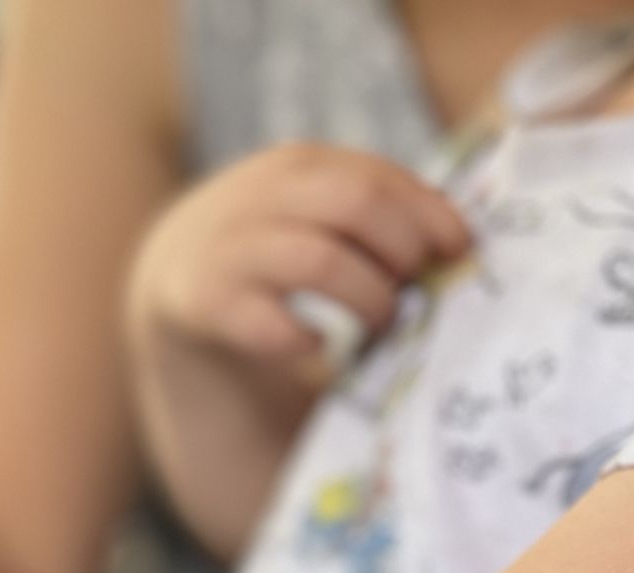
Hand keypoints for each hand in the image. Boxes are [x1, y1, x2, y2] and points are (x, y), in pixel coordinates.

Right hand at [127, 142, 469, 379]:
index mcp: (296, 166)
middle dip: (402, 251)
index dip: (428, 216)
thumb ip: (370, 208)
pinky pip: (273, 325)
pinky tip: (316, 345)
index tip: (458, 253)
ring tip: (381, 321)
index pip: (378, 178)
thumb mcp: (311, 205)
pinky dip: (306, 340)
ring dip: (369, 297)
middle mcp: (259, 197)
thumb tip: (456, 242)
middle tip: (417, 288)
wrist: (175, 272)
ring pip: (321, 261)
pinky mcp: (207, 304)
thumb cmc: (273, 241)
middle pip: (355, 206)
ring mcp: (231, 249)